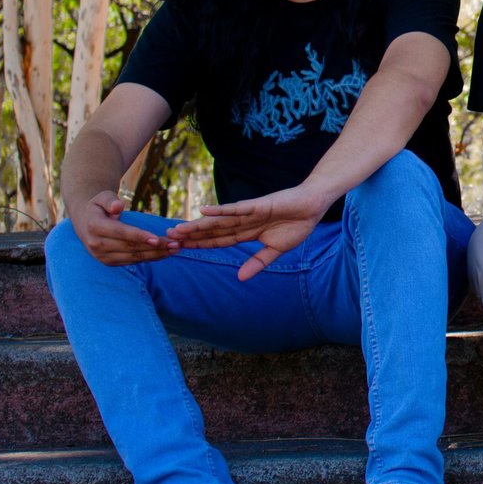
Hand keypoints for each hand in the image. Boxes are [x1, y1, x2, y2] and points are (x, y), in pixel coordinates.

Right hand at [71, 191, 178, 264]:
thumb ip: (110, 200)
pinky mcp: (108, 262)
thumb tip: (118, 206)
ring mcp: (102, 256)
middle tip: (176, 244)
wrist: (85, 221)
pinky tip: (164, 254)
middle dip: (155, 246)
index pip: (121, 233)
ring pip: (133, 257)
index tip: (157, 238)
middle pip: (130, 247)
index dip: (139, 236)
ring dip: (156, 254)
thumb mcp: (102, 197)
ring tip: (175, 249)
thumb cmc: (99, 206)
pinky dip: (149, 258)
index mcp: (95, 227)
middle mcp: (96, 244)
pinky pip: (132, 261)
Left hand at [167, 184, 332, 280]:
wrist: (313, 207)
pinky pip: (235, 208)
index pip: (220, 240)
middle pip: (213, 230)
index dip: (201, 244)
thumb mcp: (275, 250)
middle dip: (192, 235)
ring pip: (219, 220)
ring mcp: (249, 213)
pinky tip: (203, 211)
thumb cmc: (297, 226)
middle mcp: (244, 222)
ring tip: (179, 228)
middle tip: (169, 238)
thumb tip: (240, 278)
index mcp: (248, 233)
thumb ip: (258, 262)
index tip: (182, 248)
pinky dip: (220, 210)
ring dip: (199, 224)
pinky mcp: (258, 205)